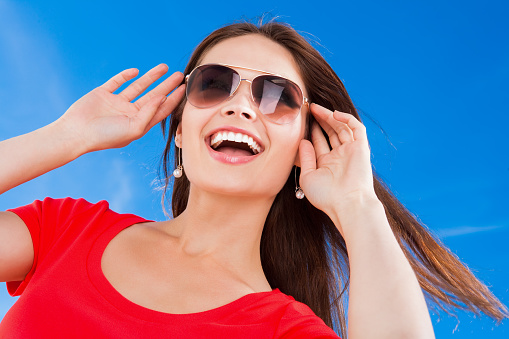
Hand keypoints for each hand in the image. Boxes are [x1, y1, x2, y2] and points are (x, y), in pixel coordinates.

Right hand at [57, 64, 184, 152]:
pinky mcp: (103, 94)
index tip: (184, 89)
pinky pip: (117, 82)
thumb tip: (163, 96)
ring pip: (138, 87)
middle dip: (167, 85)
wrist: (76, 133)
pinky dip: (126, 76)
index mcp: (139, 123)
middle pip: (153, 96)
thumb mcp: (134, 128)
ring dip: (151, 77)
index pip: (161, 110)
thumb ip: (150, 112)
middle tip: (180, 75)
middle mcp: (130, 113)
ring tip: (165, 67)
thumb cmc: (106, 136)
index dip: (173, 99)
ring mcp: (117, 103)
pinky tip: (136, 71)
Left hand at [298, 104, 377, 221]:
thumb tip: (303, 141)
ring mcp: (351, 152)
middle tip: (309, 109)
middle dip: (320, 120)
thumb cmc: (326, 197)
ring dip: (330, 116)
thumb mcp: (307, 177)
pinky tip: (334, 113)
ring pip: (342, 128)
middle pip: (331, 132)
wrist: (347, 204)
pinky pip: (357, 128)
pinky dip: (347, 119)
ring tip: (316, 108)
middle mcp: (340, 156)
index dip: (312, 130)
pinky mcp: (361, 148)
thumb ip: (305, 158)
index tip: (301, 120)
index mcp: (327, 164)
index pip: (319, 142)